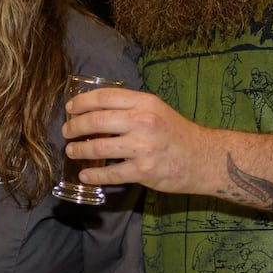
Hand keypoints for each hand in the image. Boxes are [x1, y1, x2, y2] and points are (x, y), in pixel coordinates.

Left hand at [63, 86, 221, 195]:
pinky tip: (85, 174)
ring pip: (99, 147)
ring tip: (72, 151)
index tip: (70, 109)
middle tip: (67, 132)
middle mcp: (143, 122)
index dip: (82, 102)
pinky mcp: (144, 171)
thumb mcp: (157, 110)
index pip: (104, 97)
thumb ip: (130, 108)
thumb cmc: (177, 133)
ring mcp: (143, 148)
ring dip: (79, 150)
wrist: (205, 159)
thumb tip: (94, 110)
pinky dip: (94, 175)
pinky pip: (111, 174)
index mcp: (145, 103)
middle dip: (75, 127)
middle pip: (96, 121)